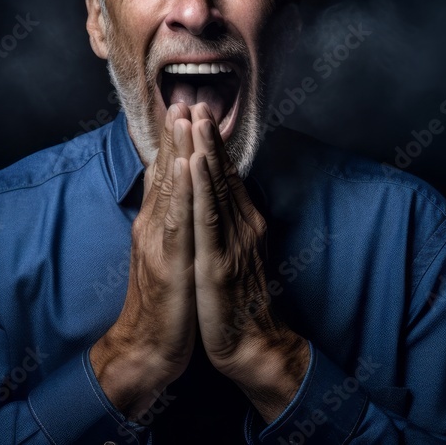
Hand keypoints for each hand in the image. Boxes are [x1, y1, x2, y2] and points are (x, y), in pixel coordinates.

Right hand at [90, 103, 196, 419]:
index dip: (173, 141)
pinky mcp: (169, 260)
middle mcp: (153, 225)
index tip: (183, 107)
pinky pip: (175, 218)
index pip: (165, 174)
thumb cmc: (162, 303)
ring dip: (176, 149)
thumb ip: (170, 224)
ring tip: (182, 116)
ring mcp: (158, 241)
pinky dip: (179, 188)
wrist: (147, 348)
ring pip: (169, 187)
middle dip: (174, 134)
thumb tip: (178, 197)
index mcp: (156, 224)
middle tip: (182, 95)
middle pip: (164, 172)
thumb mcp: (166, 255)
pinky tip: (183, 165)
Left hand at [189, 103, 309, 422]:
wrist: (252, 346)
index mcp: (241, 223)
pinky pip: (208, 217)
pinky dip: (200, 187)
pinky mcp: (219, 261)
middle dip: (206, 134)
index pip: (224, 175)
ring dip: (203, 149)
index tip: (197, 110)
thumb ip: (227, 225)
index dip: (210, 142)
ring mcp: (231, 241)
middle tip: (194, 97)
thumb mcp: (232, 255)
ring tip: (193, 117)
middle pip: (221, 172)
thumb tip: (219, 201)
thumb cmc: (238, 303)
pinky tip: (193, 163)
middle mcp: (241, 225)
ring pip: (215, 187)